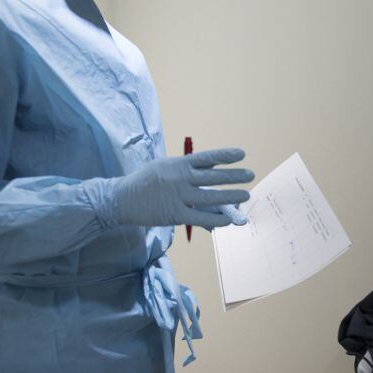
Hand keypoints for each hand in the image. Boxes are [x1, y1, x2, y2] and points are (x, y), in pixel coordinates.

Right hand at [108, 148, 253, 228]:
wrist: (121, 199)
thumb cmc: (146, 181)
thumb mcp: (165, 167)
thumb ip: (187, 170)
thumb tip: (211, 175)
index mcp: (178, 164)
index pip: (207, 158)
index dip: (225, 156)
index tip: (242, 154)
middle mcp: (180, 179)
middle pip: (213, 177)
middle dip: (234, 176)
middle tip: (250, 175)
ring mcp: (178, 197)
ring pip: (211, 198)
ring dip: (231, 197)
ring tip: (245, 195)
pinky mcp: (174, 215)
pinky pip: (201, 218)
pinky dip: (216, 219)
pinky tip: (228, 219)